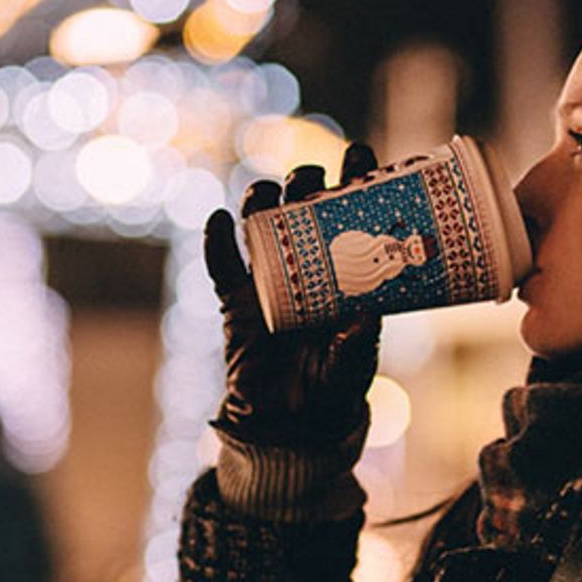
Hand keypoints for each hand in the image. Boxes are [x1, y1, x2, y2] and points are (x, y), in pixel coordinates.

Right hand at [205, 143, 380, 447]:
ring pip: (260, 227)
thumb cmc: (332, 389)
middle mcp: (305, 269)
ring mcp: (267, 282)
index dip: (353, 183)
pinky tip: (218, 221)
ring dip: (261, 202)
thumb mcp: (353, 364)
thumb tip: (365, 312)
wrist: (290, 426)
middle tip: (313, 177)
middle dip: (306, 183)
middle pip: (302, 210)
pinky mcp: (236, 303)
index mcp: (343, 275)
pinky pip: (221, 267)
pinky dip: (216, 242)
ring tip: (267, 192)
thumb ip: (357, 340)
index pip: (350, 218)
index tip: (360, 155)